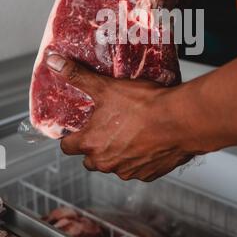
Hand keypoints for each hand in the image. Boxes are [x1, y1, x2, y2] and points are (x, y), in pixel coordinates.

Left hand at [47, 54, 194, 180]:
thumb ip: (78, 76)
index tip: (78, 129)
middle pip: (90, 159)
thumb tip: (55, 63)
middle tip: (107, 127)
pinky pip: (137, 168)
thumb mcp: (106, 86)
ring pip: (114, 165)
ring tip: (130, 131)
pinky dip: (139, 158)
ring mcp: (128, 170)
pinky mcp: (148, 174)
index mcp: (92, 143)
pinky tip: (148, 140)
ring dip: (118, 153)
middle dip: (95, 146)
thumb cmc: (145, 105)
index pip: (67, 147)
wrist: (180, 120)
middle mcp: (106, 162)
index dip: (71, 137)